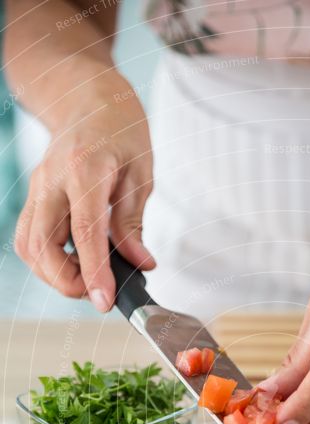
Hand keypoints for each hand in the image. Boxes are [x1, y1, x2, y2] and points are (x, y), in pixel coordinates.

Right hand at [15, 76, 154, 311]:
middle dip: (67, 281)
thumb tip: (141, 265)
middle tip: (99, 292)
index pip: (84, 231)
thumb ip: (134, 222)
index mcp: (85, 169)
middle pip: (42, 245)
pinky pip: (28, 239)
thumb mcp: (141, 173)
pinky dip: (46, 261)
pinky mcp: (33, 199)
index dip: (94, 272)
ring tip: (89, 277)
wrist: (86, 97)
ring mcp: (36, 189)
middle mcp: (51, 180)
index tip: (104, 301)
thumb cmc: (119, 129)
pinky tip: (74, 262)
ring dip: (54, 275)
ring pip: (28, 246)